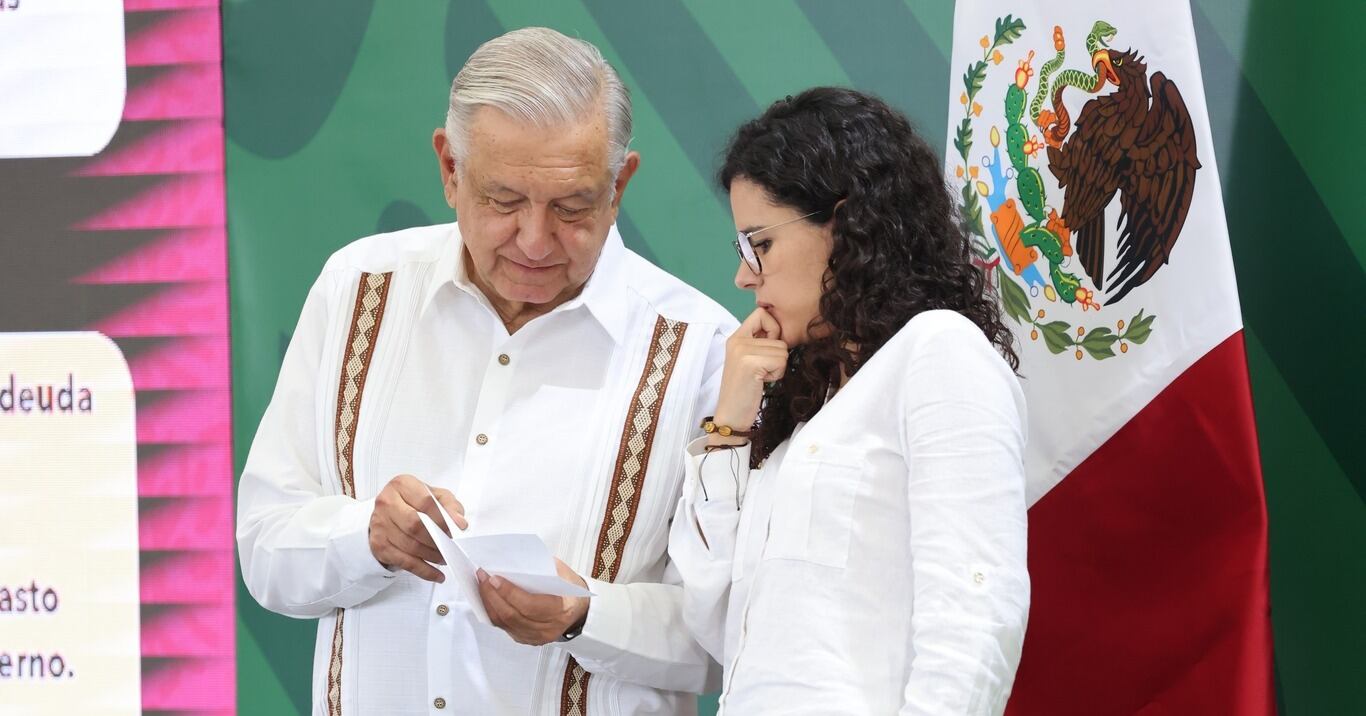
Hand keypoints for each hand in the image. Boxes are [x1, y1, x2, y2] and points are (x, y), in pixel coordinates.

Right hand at [368, 474, 466, 582]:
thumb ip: (450, 506)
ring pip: (410, 545)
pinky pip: (404, 562)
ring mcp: (380, 525)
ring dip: (432, 556)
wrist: (388, 513)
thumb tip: (459, 523)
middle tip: (450, 546)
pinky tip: (437, 574)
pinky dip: (424, 570)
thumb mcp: (436, 496)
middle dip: (437, 539)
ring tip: (445, 557)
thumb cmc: (416, 502)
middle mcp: (386, 503)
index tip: (458, 528)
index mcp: (402, 485)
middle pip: (416, 525)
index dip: (444, 517)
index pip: (426, 502)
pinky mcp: (379, 545)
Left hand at [477, 559, 589, 645]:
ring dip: (489, 603)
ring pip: (505, 623)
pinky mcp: (526, 639)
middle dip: (493, 595)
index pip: (529, 605)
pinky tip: (487, 599)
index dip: (509, 593)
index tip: (494, 578)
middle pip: (512, 615)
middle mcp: (548, 628)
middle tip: (482, 577)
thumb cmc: (570, 589)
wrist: (579, 610)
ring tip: (481, 585)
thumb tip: (511, 562)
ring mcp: (536, 637)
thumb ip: (540, 568)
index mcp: (561, 609)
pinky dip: (493, 612)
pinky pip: (504, 628)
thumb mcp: (562, 573)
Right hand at [712, 307, 787, 438]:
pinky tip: (762, 382)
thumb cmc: (744, 391)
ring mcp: (742, 350)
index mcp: (735, 337)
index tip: (767, 349)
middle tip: (760, 371)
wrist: (731, 416)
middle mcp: (737, 340)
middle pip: (779, 336)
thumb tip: (782, 331)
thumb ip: (759, 343)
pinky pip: (781, 360)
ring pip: (782, 349)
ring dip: (777, 366)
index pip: (762, 313)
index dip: (773, 329)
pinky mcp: (750, 363)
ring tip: (760, 377)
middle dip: (777, 356)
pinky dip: (777, 374)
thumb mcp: (747, 360)